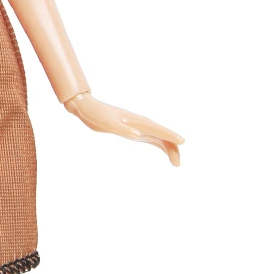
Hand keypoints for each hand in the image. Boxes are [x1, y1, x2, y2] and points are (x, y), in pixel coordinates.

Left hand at [64, 92, 183, 164]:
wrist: (90, 108)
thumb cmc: (98, 116)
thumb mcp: (109, 125)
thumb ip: (123, 130)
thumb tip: (138, 136)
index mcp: (138, 122)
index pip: (158, 129)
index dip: (171, 135)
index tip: (182, 142)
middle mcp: (142, 124)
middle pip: (163, 136)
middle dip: (173, 148)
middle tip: (177, 164)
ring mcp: (140, 127)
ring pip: (161, 138)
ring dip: (170, 149)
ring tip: (176, 164)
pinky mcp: (136, 131)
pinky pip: (153, 139)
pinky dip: (162, 145)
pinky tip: (166, 153)